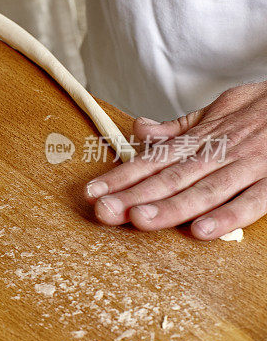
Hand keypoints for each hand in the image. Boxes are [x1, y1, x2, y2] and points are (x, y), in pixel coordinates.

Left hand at [84, 81, 266, 239]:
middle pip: (170, 178)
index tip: (92, 193)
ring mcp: (247, 166)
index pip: (152, 161)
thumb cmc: (261, 109)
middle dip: (134, 196)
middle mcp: (218, 153)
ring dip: (171, 207)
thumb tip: (139, 129)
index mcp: (201, 139)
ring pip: (204, 190)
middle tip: (104, 211)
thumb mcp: (217, 110)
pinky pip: (252, 201)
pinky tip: (201, 231)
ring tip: (139, 220)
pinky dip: (227, 216)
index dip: (120, 177)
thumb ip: (178, 128)